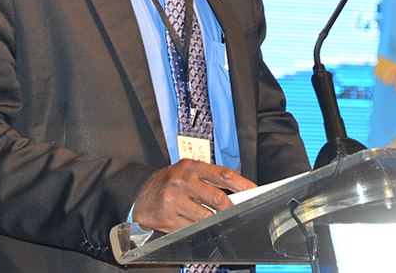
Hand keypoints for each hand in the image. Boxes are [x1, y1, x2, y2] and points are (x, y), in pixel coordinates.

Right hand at [131, 159, 256, 232]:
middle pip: (218, 199)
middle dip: (228, 208)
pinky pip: (192, 228)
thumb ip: (210, 179)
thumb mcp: (188, 172)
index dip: (242, 184)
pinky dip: (197, 228)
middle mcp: (182, 181)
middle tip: (231, 212)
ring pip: (207, 217)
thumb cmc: (170, 182)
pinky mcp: (168, 218)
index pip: (223, 175)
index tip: (255, 191)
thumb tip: (238, 193)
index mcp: (191, 167)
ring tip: (207, 217)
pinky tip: (192, 222)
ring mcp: (174, 200)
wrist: (140, 194)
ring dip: (212, 220)